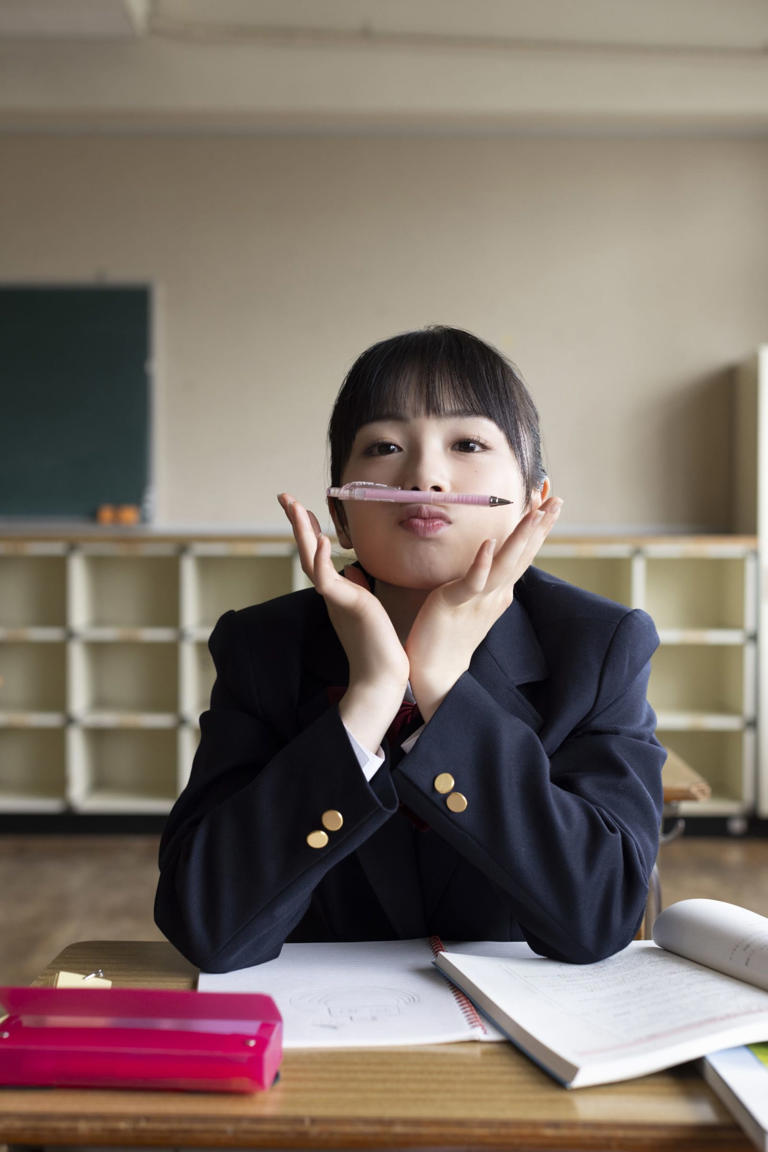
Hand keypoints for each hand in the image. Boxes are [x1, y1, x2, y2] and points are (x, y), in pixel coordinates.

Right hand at [278, 494, 408, 750]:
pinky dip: (322, 558)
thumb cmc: (377, 647)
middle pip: (307, 551)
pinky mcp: (345, 606)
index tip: (303, 507)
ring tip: (294, 505)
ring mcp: (335, 598)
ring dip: (302, 531)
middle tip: (284, 496)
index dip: (309, 530)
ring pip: (311, 559)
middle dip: (296, 522)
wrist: (382, 677)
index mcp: (336, 591)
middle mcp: (331, 592)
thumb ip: (357, 588)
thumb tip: (352, 569)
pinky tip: (322, 538)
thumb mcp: (367, 608)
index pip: (317, 554)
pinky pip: (327, 579)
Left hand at [406, 496, 562, 720]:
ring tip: (534, 513)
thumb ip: (487, 580)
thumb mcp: (475, 601)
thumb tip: (495, 557)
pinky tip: (489, 543)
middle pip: (522, 555)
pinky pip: (472, 582)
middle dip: (540, 526)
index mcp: (500, 591)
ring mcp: (478, 600)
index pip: (522, 554)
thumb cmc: (451, 635)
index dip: (537, 529)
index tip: (548, 502)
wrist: (437, 672)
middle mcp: (495, 593)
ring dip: (520, 538)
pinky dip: (482, 563)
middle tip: (556, 499)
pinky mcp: (455, 604)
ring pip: (505, 565)